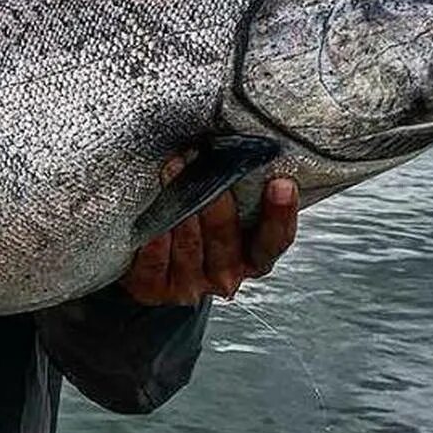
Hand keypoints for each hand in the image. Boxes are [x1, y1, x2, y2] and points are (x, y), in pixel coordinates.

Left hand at [120, 164, 298, 305]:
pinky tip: (151, 213)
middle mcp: (225, 275)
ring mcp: (190, 284)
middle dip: (216, 201)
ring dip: (180, 205)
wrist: (150, 265)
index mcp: (252, 258)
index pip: (273, 240)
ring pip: (189, 245)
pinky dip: (155, 236)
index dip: (280, 214)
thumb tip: (244, 145)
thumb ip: (239, 189)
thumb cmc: (195, 227)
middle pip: (226, 239)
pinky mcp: (154, 287)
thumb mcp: (227, 211)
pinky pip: (155, 260)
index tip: (282, 183)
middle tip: (208, 162)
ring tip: (173, 168)